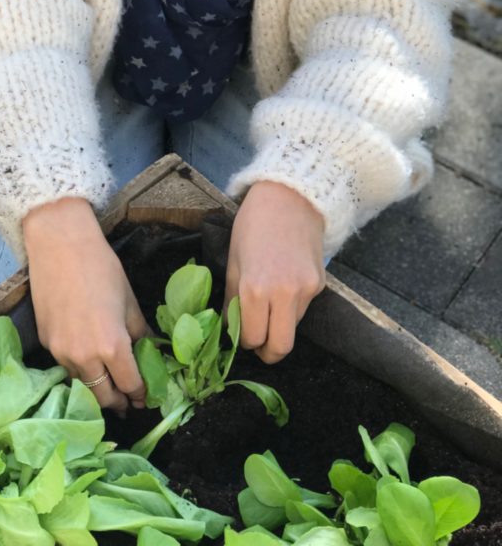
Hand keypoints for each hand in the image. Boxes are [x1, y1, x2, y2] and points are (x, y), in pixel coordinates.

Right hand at [22, 196, 151, 412]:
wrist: (60, 245)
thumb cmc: (101, 267)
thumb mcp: (129, 300)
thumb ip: (140, 333)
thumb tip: (152, 352)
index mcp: (112, 346)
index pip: (130, 386)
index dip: (141, 394)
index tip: (146, 397)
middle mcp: (85, 357)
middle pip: (103, 398)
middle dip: (118, 401)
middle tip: (128, 400)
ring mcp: (61, 353)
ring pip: (82, 385)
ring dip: (97, 389)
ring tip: (109, 383)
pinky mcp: (46, 343)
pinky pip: (66, 367)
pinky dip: (79, 371)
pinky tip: (88, 360)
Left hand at [225, 180, 325, 363]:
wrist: (290, 197)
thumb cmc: (253, 225)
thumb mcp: (234, 260)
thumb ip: (233, 298)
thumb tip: (230, 328)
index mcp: (255, 289)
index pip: (251, 338)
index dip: (244, 342)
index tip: (240, 334)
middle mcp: (284, 295)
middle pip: (280, 348)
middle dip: (267, 351)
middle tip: (257, 342)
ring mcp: (306, 291)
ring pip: (292, 329)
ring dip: (278, 326)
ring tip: (268, 305)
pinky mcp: (320, 285)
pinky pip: (303, 310)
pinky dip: (291, 308)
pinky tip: (283, 286)